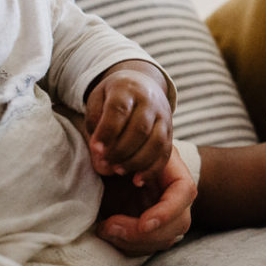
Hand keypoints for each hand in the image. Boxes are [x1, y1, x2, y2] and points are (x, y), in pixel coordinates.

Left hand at [85, 62, 172, 186]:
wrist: (142, 84)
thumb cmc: (113, 97)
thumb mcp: (97, 101)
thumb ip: (95, 126)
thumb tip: (99, 157)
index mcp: (127, 89)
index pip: (119, 109)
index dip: (107, 131)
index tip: (95, 149)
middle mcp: (150, 101)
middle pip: (140, 129)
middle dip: (120, 150)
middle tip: (104, 163)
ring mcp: (164, 116)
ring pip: (156, 143)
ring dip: (136, 162)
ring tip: (118, 171)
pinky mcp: (171, 132)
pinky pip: (166, 154)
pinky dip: (152, 170)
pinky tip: (137, 180)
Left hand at [95, 149, 195, 254]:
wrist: (104, 160)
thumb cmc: (109, 150)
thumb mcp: (109, 147)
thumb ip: (107, 153)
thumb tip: (102, 162)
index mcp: (170, 165)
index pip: (184, 191)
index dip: (167, 211)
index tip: (142, 224)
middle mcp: (174, 192)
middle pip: (179, 222)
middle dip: (144, 234)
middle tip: (109, 226)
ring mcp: (166, 212)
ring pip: (166, 239)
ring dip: (134, 242)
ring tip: (104, 229)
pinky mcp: (152, 227)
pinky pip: (149, 246)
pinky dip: (128, 246)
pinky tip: (106, 232)